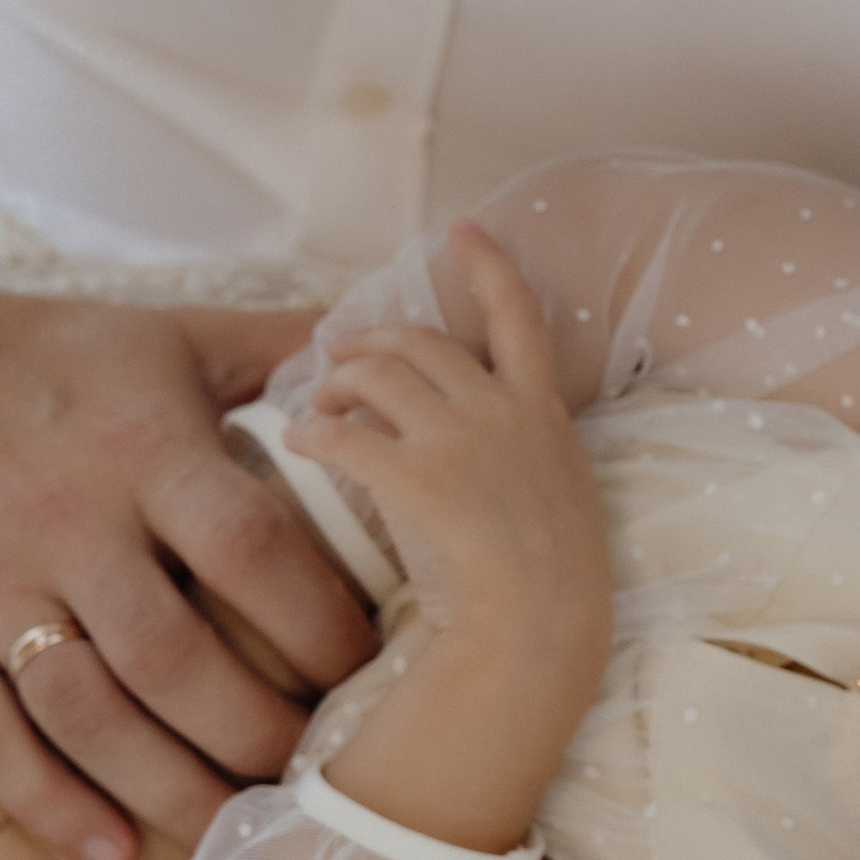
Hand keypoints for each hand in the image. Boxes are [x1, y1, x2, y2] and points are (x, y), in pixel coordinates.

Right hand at [0, 229, 371, 859]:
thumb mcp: (175, 339)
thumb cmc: (62, 359)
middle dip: (256, 730)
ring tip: (236, 828)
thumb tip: (398, 343)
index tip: (371, 671)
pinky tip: (117, 855)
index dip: (319, 622)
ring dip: (169, 787)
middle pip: (174, 655)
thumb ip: (286, 350)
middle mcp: (63, 520)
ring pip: (86, 714)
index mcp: (142, 446)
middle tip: (315, 772)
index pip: (249, 548)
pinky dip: (51, 808)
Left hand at [298, 226, 608, 663]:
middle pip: (424, 343)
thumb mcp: (563, 502)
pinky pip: (343, 436)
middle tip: (339, 349)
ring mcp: (458, 442)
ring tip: (316, 402)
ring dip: (338, 382)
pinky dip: (312, 433)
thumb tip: (491, 457)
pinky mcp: (412, 479)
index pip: (520, 316)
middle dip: (373, 338)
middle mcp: (501, 413)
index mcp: (544, 415)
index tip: (461, 228)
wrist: (542, 630)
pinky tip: (296, 442)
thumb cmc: (556, 589)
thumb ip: (530, 462)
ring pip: (378, 376)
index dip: (488, 264)